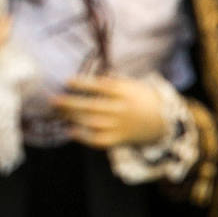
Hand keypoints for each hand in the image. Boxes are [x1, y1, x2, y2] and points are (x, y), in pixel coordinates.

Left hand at [52, 75, 168, 149]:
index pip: (101, 87)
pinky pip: (98, 140)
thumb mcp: (132, 85)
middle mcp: (121, 109)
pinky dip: (84, 137)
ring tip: (57, 112)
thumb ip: (113, 81)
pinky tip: (70, 131)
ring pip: (92, 122)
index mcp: (125, 93)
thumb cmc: (143, 98)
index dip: (83, 84)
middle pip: (92, 106)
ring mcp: (119, 126)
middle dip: (71, 103)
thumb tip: (92, 76)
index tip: (67, 80)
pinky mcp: (119, 140)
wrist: (164, 122)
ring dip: (73, 117)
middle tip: (53, 99)